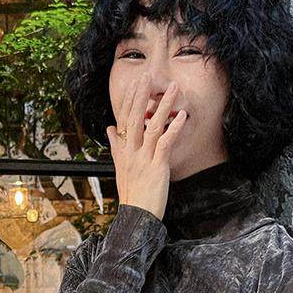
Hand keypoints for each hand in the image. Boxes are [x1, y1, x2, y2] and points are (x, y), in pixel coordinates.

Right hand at [106, 76, 187, 220]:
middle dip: (141, 95)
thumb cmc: (132, 193)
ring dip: (163, 105)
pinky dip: (173, 128)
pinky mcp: (157, 167)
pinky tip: (181, 115)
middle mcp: (131, 152)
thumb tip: (110, 129)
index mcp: (123, 151)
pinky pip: (165, 143)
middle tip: (148, 75)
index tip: (135, 83)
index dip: (129, 100)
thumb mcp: (120, 168)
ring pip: (151, 126)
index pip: (124, 120)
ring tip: (172, 88)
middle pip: (135, 118)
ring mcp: (143, 159)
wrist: (137, 217)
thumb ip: (116, 147)